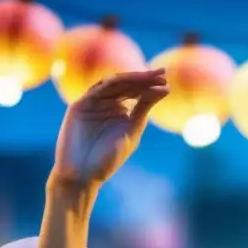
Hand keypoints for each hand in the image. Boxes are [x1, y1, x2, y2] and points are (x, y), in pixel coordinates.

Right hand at [51, 68, 168, 189]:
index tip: (167, 82)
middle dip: (144, 78)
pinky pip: (97, 90)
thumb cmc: (108, 159)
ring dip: (131, 78)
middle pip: (126, 86)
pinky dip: (113, 84)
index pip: (137, 93)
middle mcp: (107, 104)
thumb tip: (165, 89)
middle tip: (161, 73)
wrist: (83, 174)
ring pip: (113, 84)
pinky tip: (129, 82)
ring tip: (149, 76)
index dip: (150, 85)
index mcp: (121, 112)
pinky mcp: (80, 105)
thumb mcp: (131, 131)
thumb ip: (144, 109)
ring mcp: (93, 103)